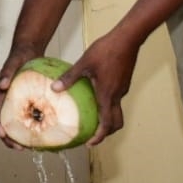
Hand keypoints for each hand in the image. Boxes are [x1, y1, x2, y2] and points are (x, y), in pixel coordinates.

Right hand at [0, 41, 43, 148]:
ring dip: (18, 137)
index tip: (3, 135)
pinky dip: (29, 128)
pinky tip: (40, 133)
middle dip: (8, 139)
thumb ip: (7, 73)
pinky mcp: (25, 103)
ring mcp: (15, 103)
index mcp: (1, 94)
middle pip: (3, 124)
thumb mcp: (14, 63)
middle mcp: (6, 101)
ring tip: (29, 147)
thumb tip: (2, 85)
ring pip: (13, 124)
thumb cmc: (20, 56)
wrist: (28, 51)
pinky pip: (25, 119)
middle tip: (19, 148)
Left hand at [53, 28, 141, 145]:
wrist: (127, 38)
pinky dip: (108, 105)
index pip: (107, 124)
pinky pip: (116, 99)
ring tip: (92, 119)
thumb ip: (69, 77)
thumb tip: (54, 89)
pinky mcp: (124, 81)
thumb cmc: (106, 50)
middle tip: (92, 136)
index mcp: (107, 95)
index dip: (99, 137)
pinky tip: (96, 97)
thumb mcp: (84, 64)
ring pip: (116, 110)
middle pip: (116, 122)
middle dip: (105, 132)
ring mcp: (122, 88)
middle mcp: (117, 95)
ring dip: (107, 119)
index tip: (90, 144)